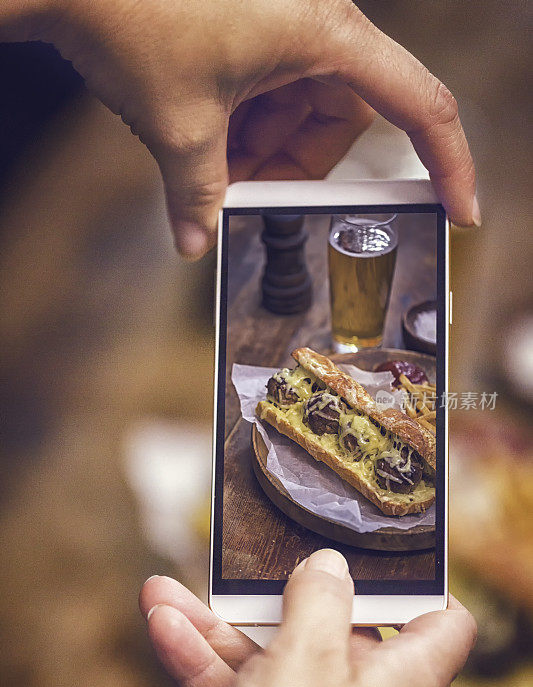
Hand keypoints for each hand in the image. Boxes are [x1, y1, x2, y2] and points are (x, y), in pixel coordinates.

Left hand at [6, 0, 477, 258]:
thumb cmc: (131, 14)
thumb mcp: (179, 124)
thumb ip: (198, 195)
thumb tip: (195, 244)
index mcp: (326, 34)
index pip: (419, 105)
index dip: (449, 163)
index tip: (460, 210)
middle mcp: (318, 23)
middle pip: (341, 121)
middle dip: (294, 169)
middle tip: (248, 196)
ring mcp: (286, 22)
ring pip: (300, 113)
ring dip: (260, 151)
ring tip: (210, 165)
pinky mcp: (256, 26)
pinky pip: (270, 93)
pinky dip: (242, 127)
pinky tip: (203, 138)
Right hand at [139, 549, 475, 686]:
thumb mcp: (305, 660)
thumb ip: (321, 599)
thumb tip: (330, 564)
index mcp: (401, 680)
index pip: (443, 625)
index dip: (420, 585)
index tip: (380, 556)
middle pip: (335, 629)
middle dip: (280, 594)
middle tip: (254, 564)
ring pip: (271, 657)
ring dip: (217, 624)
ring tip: (163, 592)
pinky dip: (203, 659)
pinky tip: (161, 623)